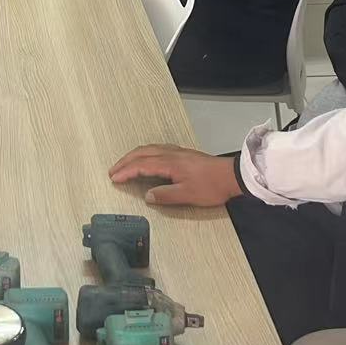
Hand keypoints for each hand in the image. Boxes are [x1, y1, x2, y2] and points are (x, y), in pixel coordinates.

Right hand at [109, 144, 242, 206]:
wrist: (232, 175)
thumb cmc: (211, 186)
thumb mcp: (187, 195)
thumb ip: (165, 195)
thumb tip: (147, 195)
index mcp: (169, 163)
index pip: (141, 165)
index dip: (126, 172)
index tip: (114, 178)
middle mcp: (170, 154)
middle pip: (142, 153)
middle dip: (125, 161)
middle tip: (113, 171)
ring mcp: (177, 152)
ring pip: (149, 149)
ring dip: (134, 156)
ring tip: (124, 164)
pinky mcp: (183, 153)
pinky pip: (157, 149)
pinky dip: (145, 153)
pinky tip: (147, 158)